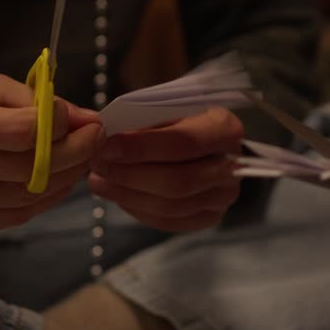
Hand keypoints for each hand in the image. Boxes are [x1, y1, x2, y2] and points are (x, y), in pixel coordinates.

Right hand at [0, 75, 102, 232]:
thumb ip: (35, 100)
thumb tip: (84, 120)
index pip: (22, 132)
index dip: (60, 124)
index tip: (77, 117)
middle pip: (31, 167)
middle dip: (76, 152)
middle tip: (96, 138)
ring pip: (29, 195)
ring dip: (67, 176)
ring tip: (79, 157)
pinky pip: (17, 215)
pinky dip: (47, 198)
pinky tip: (57, 179)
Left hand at [88, 107, 242, 231]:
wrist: (203, 137)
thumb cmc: (180, 117)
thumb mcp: (166, 107)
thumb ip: (144, 121)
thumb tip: (107, 136)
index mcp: (225, 129)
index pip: (184, 143)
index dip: (142, 148)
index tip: (106, 146)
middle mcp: (232, 166)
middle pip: (178, 181)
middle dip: (130, 175)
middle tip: (96, 165)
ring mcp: (223, 196)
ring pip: (171, 206)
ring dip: (128, 194)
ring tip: (98, 180)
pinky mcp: (209, 216)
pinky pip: (170, 221)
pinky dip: (138, 210)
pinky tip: (117, 195)